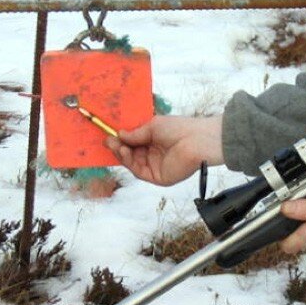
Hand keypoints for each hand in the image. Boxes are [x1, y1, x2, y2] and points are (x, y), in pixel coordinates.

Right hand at [106, 115, 223, 185]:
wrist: (196, 140)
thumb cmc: (179, 128)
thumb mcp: (152, 126)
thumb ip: (135, 134)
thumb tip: (119, 135)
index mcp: (155, 141)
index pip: (133, 143)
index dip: (121, 140)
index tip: (109, 134)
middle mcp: (154, 155)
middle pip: (130, 154)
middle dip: (118, 147)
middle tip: (108, 140)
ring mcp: (156, 167)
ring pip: (132, 163)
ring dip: (121, 154)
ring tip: (116, 145)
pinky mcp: (158, 178)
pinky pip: (139, 172)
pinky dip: (129, 162)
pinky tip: (125, 151)